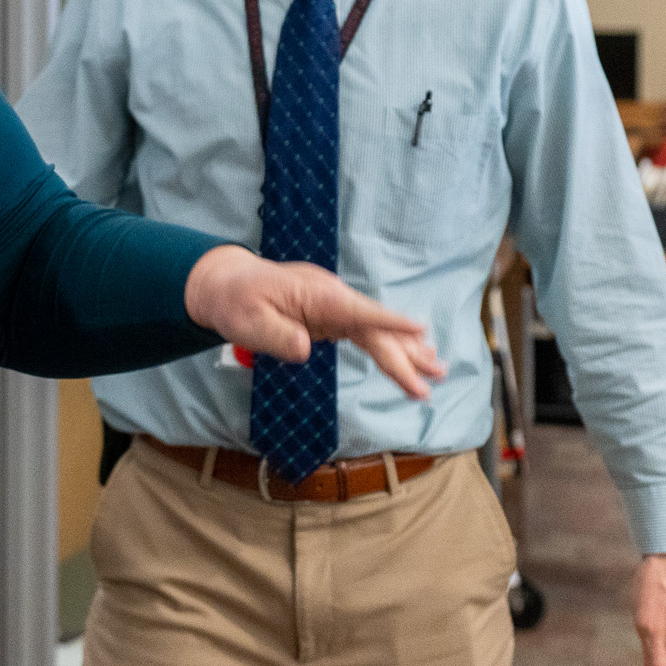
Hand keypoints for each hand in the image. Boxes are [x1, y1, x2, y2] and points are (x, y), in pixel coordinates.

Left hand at [183, 244, 444, 398]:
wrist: (226, 284)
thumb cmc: (235, 301)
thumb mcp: (247, 322)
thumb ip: (276, 337)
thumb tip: (304, 351)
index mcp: (317, 294)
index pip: (360, 311)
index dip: (389, 323)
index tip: (420, 329)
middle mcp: (333, 297)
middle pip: (376, 329)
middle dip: (405, 355)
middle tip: (433, 380)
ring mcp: (334, 306)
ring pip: (377, 332)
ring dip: (406, 352)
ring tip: (438, 372)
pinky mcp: (332, 316)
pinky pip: (366, 334)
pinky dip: (388, 348)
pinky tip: (410, 359)